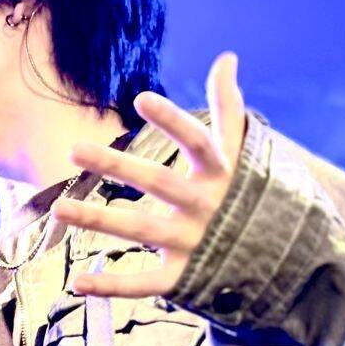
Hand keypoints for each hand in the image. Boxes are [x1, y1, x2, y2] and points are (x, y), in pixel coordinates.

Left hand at [53, 52, 245, 297]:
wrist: (287, 264)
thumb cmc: (251, 196)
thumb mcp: (244, 153)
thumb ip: (229, 107)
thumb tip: (226, 58)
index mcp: (220, 174)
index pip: (196, 142)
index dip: (172, 120)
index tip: (141, 97)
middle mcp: (206, 207)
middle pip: (157, 183)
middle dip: (116, 166)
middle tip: (72, 149)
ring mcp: (195, 243)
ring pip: (141, 230)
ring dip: (98, 220)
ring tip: (58, 207)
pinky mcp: (184, 278)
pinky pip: (145, 283)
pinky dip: (112, 287)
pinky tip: (76, 282)